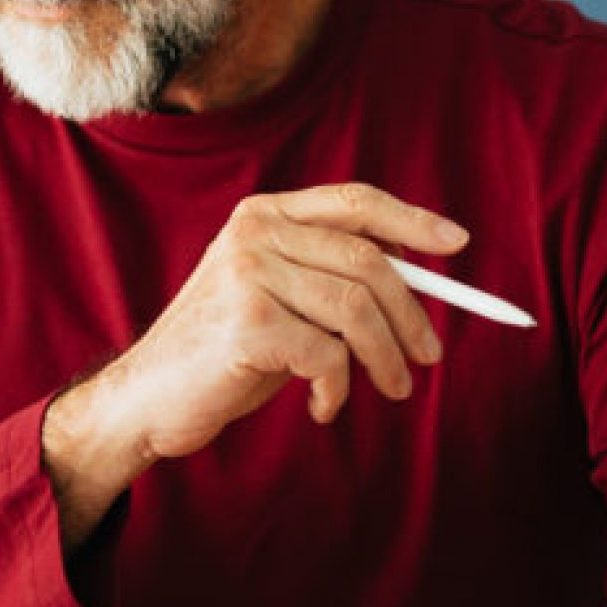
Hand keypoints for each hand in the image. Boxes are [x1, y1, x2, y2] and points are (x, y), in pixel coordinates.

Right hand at [44, 183, 468, 541]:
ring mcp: (248, 274)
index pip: (354, 202)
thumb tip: (419, 280)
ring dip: (386, 359)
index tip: (457, 244)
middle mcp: (254, 233)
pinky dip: (339, 388)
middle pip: (367, 261)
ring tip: (393, 389)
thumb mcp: (278, 299)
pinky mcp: (248, 323)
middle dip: (411, 315)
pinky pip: (329, 355)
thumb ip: (329, 279)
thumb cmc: (224, 354)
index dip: (411, 220)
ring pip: (356, 310)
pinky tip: (321, 405)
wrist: (149, 398)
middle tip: (429, 358)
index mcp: (263, 215)